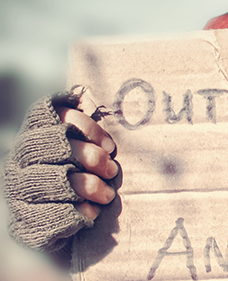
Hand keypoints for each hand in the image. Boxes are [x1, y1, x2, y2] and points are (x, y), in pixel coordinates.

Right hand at [5, 91, 119, 251]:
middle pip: (54, 146)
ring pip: (56, 179)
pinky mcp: (23, 223)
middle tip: (112, 169)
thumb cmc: (83, 178)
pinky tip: (92, 213)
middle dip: (90, 157)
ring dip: (90, 186)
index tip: (111, 145)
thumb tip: (81, 97)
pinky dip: (79, 212)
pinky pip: (55, 214)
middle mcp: (18, 160)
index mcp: (32, 136)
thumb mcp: (86, 148)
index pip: (47, 113)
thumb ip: (82, 127)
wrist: (65, 227)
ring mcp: (17, 191)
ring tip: (108, 194)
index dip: (83, 124)